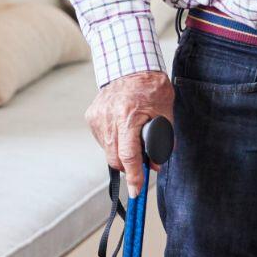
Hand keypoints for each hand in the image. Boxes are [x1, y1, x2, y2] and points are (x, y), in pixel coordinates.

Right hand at [85, 70, 175, 197]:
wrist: (130, 65)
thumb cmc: (152, 87)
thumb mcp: (166, 112)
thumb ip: (163, 139)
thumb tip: (157, 163)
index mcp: (128, 116)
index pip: (129, 155)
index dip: (134, 176)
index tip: (136, 191)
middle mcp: (108, 117)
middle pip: (115, 158)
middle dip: (129, 166)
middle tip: (143, 162)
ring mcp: (97, 117)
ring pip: (108, 150)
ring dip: (121, 152)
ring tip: (133, 135)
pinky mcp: (91, 116)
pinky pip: (103, 139)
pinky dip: (114, 141)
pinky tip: (122, 128)